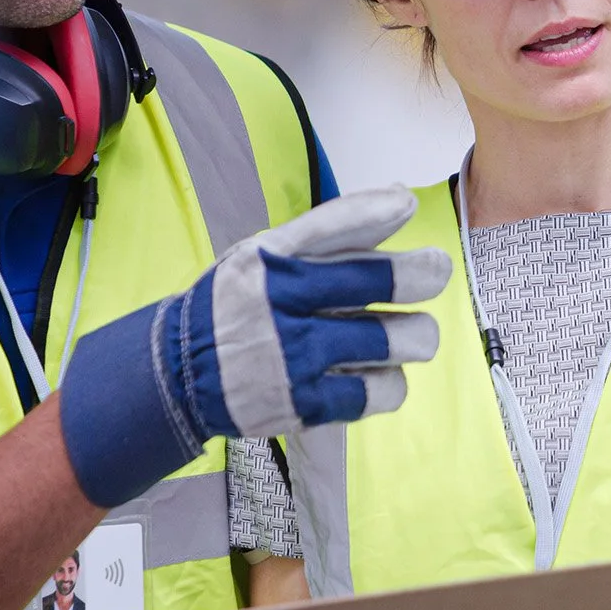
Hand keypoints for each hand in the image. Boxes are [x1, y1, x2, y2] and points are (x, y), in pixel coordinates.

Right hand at [59, 187, 450, 507]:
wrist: (176, 375)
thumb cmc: (235, 306)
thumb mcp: (264, 256)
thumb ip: (328, 236)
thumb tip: (399, 205)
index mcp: (269, 259)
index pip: (332, 225)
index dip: (378, 211)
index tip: (409, 206)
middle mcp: (281, 303)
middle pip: (377, 281)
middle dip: (423, 273)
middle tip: (434, 273)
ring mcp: (293, 356)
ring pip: (392, 340)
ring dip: (413, 337)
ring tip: (409, 337)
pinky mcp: (302, 404)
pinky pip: (376, 392)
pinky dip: (390, 383)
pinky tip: (382, 375)